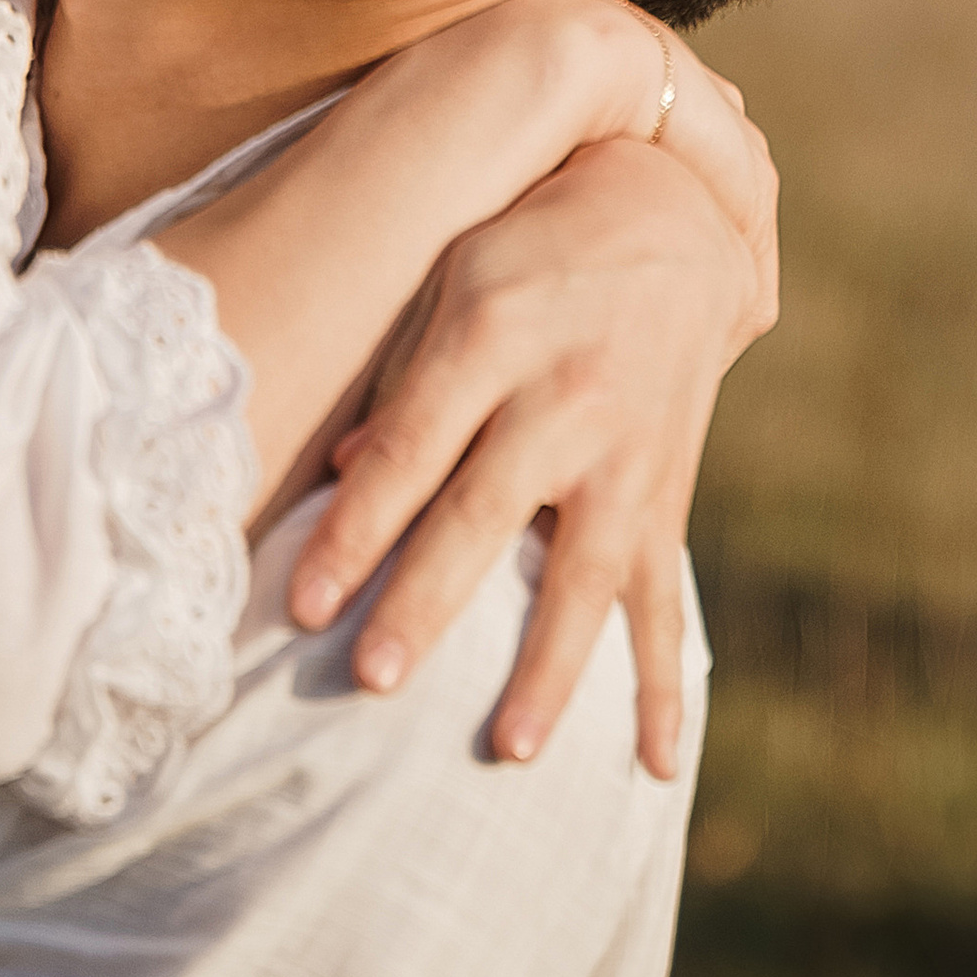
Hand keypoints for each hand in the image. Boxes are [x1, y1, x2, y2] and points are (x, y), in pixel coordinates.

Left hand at [289, 113, 777, 778]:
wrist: (676, 214)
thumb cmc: (530, 240)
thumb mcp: (453, 272)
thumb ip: (397, 372)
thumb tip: (335, 475)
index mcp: (490, 333)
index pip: (409, 447)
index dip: (354, 526)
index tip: (301, 602)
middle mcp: (562, 394)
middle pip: (483, 513)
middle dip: (427, 598)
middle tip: (373, 679)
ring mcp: (625, 450)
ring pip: (583, 571)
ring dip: (548, 664)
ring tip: (509, 747)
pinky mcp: (667, 490)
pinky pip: (663, 595)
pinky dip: (663, 681)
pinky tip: (655, 762)